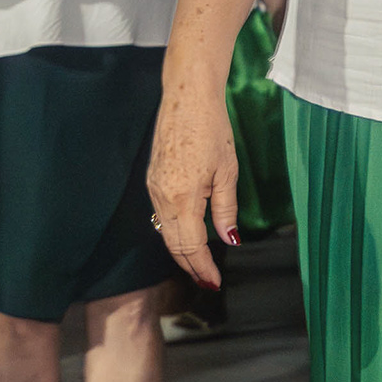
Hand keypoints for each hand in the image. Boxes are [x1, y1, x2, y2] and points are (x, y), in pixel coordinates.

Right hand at [147, 92, 239, 289]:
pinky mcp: (152, 181)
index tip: (214, 282)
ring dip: (182, 252)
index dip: (203, 268)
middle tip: (209, 281)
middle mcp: (161, 198)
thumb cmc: (212, 129)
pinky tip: (189, 236)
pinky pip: (161, 217)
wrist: (186, 98)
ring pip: (165, 233)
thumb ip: (225, 209)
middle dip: (191, 266)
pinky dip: (174, 233)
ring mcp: (153, 190)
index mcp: (182, 198)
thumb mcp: (228, 171)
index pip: (190, 247)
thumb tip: (229, 240)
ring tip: (201, 265)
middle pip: (173, 245)